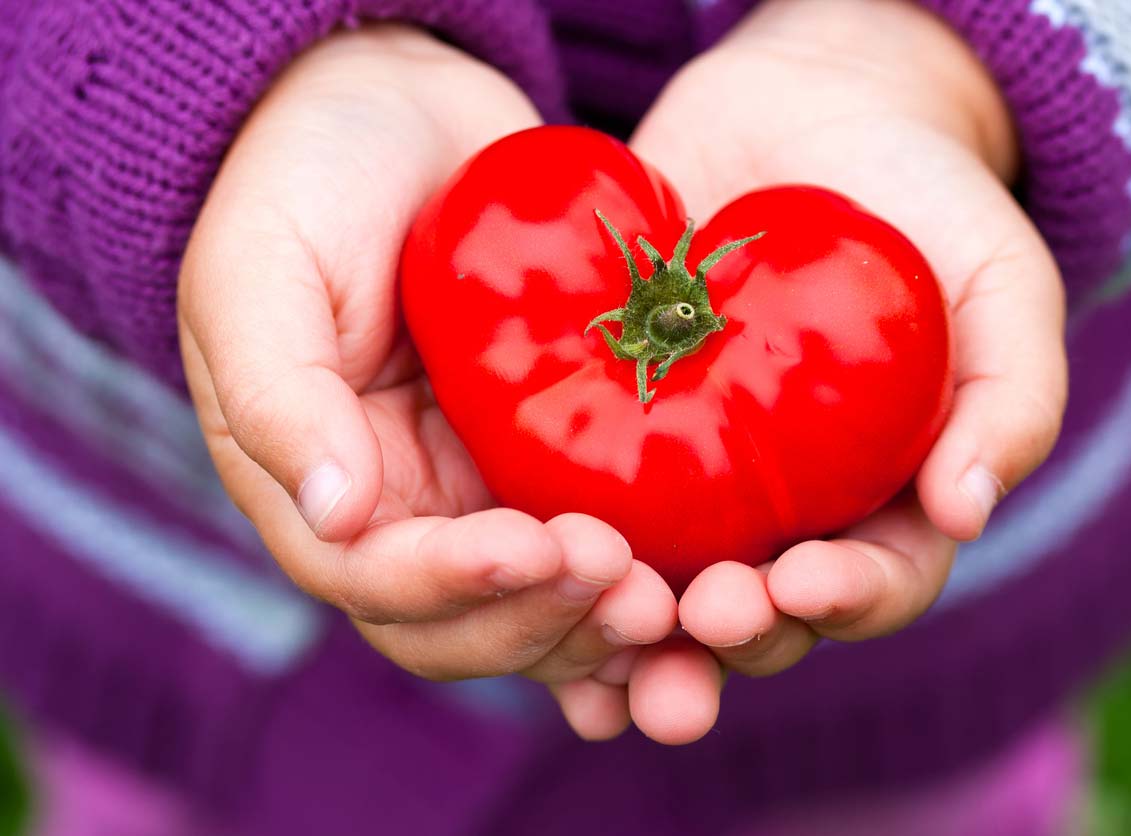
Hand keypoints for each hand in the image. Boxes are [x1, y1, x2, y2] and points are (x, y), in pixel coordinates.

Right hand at [177, 26, 677, 739]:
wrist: (401, 116)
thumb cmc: (311, 179)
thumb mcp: (260, 271)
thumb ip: (278, 396)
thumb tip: (338, 518)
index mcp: (318, 487)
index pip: (377, 582)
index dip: (453, 586)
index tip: (531, 548)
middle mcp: (403, 512)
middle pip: (467, 624)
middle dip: (543, 620)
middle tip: (629, 589)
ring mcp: (482, 491)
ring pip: (541, 607)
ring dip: (601, 625)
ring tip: (674, 602)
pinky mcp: (557, 457)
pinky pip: (599, 544)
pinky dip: (643, 581)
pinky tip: (697, 584)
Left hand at [614, 0, 1067, 740]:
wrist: (815, 110)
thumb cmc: (932, 204)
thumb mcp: (1001, 287)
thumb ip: (1011, 398)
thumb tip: (968, 511)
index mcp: (888, 502)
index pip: (875, 582)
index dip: (845, 601)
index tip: (802, 584)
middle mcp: (789, 510)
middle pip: (762, 611)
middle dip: (733, 632)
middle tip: (702, 618)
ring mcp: (698, 472)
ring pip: (666, 578)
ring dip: (639, 624)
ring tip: (612, 621)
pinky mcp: (620, 422)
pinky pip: (587, 493)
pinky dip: (563, 539)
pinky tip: (533, 554)